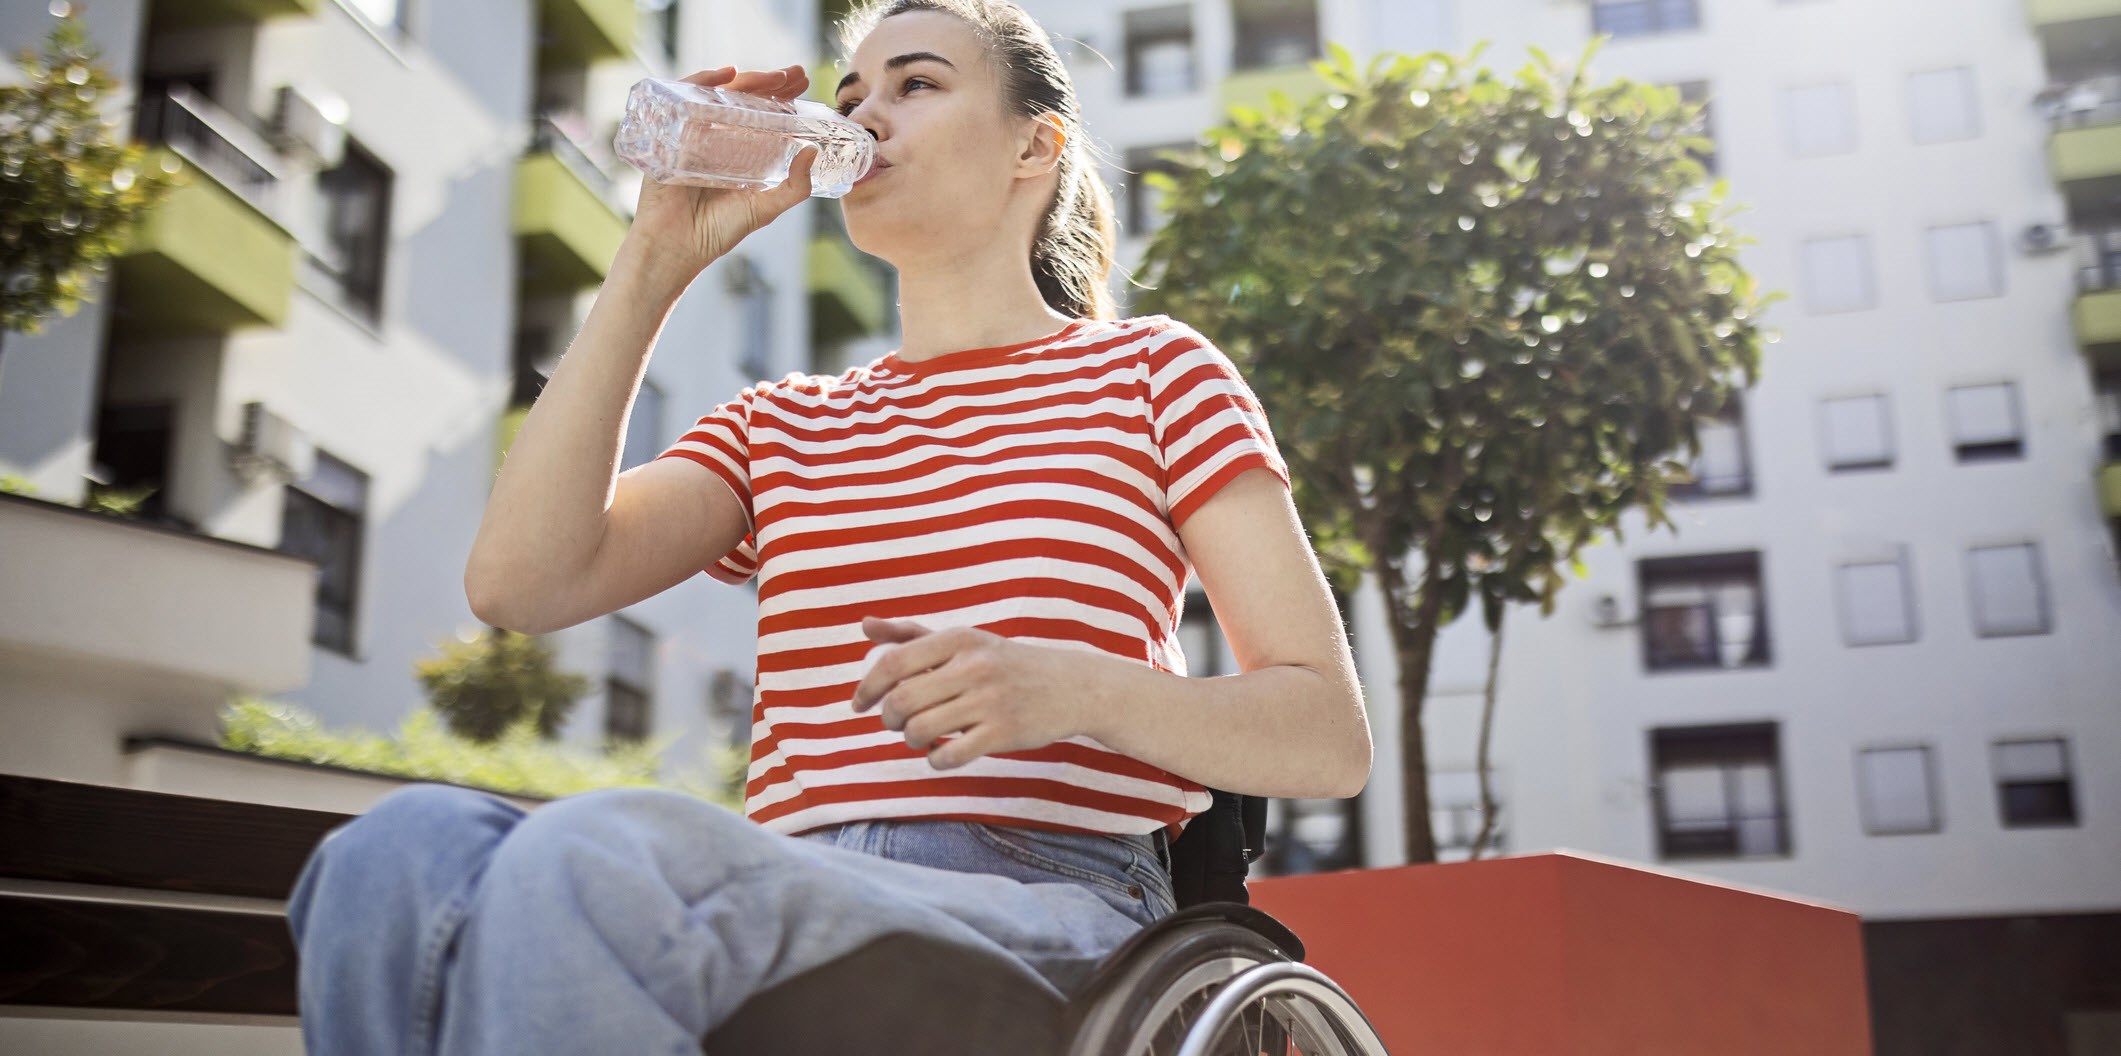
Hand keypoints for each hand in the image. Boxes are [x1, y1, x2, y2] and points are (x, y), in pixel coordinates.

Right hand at [626, 64, 819, 278]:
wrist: (676, 246)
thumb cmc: (717, 231)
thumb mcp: (764, 207)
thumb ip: (794, 187)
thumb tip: (813, 152)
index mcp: (740, 153)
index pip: (762, 115)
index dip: (782, 96)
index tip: (803, 82)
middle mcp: (717, 139)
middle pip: (743, 99)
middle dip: (770, 83)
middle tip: (795, 74)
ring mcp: (693, 134)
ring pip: (720, 95)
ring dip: (747, 81)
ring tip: (773, 77)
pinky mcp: (669, 134)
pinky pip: (685, 99)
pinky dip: (704, 82)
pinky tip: (726, 75)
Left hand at [851, 617, 1087, 769]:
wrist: (1069, 686)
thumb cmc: (1004, 664)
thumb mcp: (963, 641)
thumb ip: (912, 634)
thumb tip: (865, 625)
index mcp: (958, 638)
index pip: (892, 662)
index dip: (867, 687)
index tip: (860, 704)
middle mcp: (973, 666)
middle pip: (901, 701)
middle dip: (889, 719)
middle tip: (896, 723)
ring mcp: (989, 700)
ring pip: (920, 730)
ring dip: (911, 740)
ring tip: (922, 736)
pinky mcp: (1003, 732)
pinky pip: (948, 755)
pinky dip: (936, 759)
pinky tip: (943, 752)